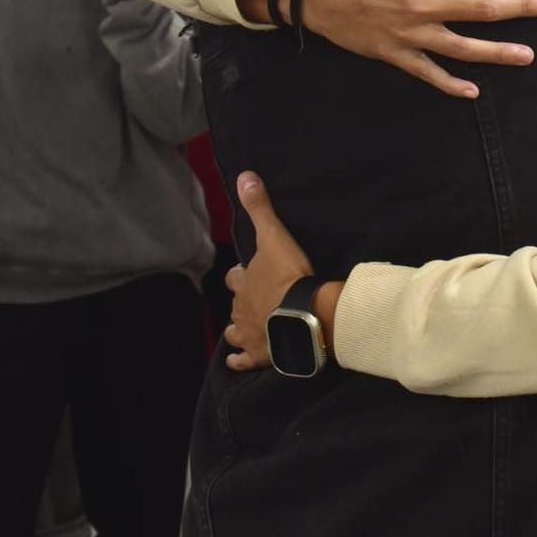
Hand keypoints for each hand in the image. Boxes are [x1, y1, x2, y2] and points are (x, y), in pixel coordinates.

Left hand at [222, 172, 316, 372]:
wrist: (303, 315)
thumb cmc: (289, 276)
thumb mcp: (275, 236)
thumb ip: (260, 208)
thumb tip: (244, 175)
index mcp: (244, 282)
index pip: (234, 276)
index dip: (240, 274)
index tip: (246, 272)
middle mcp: (241, 308)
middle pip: (235, 304)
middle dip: (242, 301)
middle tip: (254, 300)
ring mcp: (249, 333)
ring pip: (234, 332)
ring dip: (238, 330)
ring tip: (245, 329)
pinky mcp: (259, 355)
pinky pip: (242, 361)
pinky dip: (239, 361)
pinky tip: (237, 361)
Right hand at [238, 0, 536, 98]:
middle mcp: (422, 4)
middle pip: (481, 9)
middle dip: (520, 9)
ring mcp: (410, 33)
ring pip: (462, 47)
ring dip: (496, 52)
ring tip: (528, 56)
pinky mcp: (395, 54)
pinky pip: (428, 73)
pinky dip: (450, 84)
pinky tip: (474, 92)